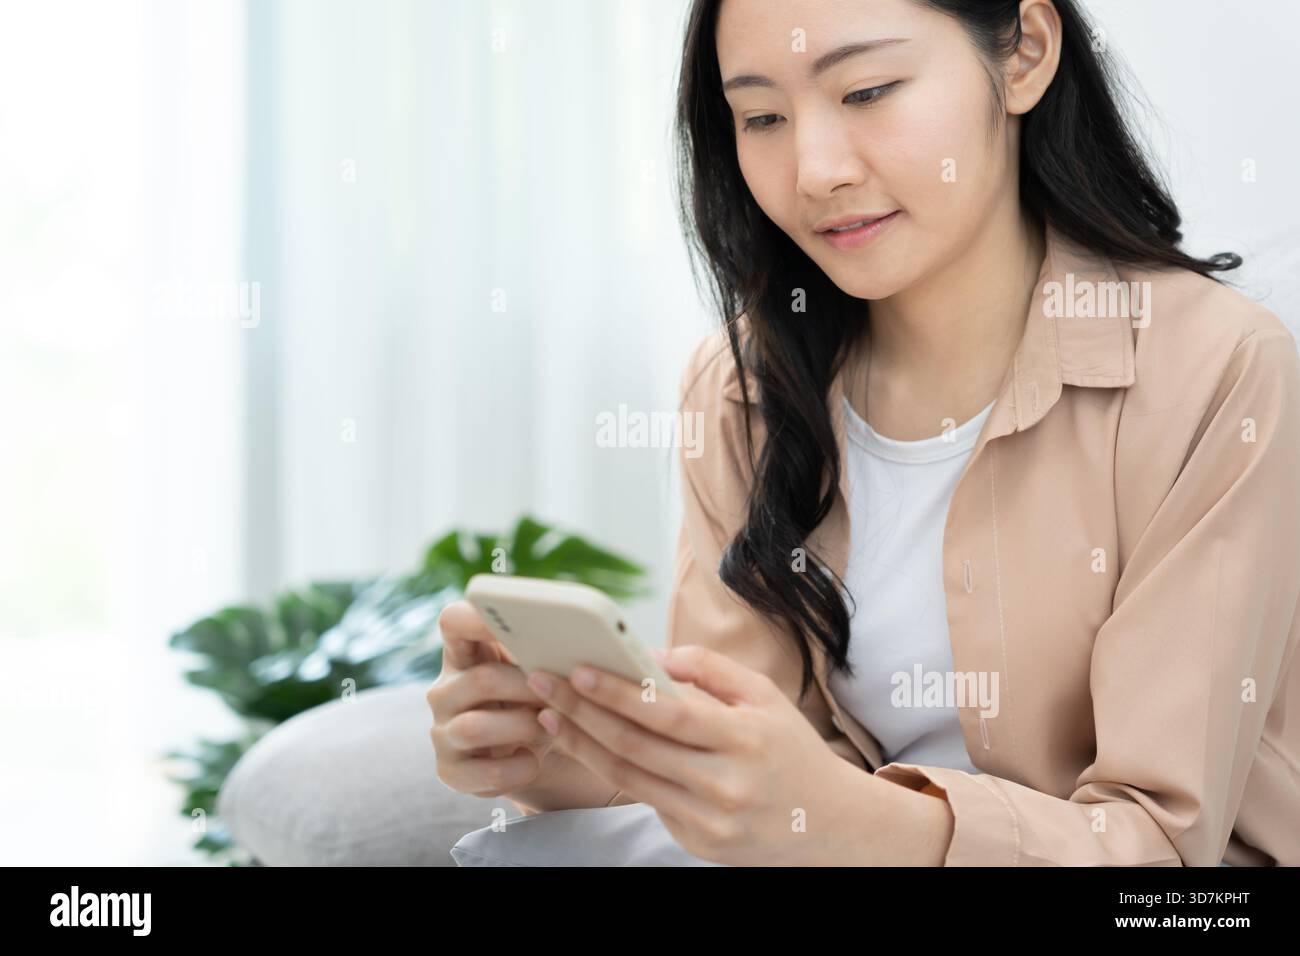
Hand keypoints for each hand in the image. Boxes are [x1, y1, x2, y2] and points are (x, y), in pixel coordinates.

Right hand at [426, 600, 555, 797]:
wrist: (524, 753)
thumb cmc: (534, 701)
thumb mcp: (536, 673)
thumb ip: (544, 654)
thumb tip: (578, 646)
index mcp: (464, 654)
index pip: (453, 622)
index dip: (476, 617)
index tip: (510, 617)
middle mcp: (444, 691)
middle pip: (481, 680)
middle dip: (528, 688)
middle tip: (561, 693)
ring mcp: (442, 732)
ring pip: (475, 728)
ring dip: (523, 728)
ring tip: (550, 727)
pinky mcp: (450, 771)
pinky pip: (487, 773)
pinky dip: (520, 767)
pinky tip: (534, 759)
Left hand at [525, 644, 865, 864]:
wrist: (829, 825)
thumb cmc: (790, 749)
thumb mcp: (764, 696)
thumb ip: (710, 668)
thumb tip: (652, 656)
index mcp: (743, 738)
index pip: (666, 713)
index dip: (617, 692)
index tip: (576, 669)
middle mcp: (723, 783)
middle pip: (634, 746)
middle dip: (580, 712)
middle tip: (542, 683)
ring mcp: (708, 820)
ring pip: (628, 777)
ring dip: (581, 744)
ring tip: (550, 715)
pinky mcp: (696, 843)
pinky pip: (648, 800)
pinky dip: (615, 770)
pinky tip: (589, 745)